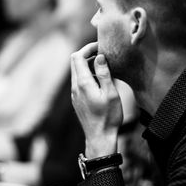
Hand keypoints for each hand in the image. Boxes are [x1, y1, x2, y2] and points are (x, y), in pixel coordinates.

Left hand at [71, 42, 122, 158]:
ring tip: (104, 67)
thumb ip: (104, 73)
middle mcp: (75, 87)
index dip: (87, 48)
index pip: (77, 56)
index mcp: (83, 83)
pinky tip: (100, 81)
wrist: (100, 138)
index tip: (100, 46)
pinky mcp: (77, 100)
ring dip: (87, 65)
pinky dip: (87, 75)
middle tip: (102, 54)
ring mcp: (74, 94)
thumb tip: (99, 56)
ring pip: (76, 72)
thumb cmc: (108, 117)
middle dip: (86, 54)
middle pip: (74, 62)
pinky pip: (78, 81)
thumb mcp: (111, 93)